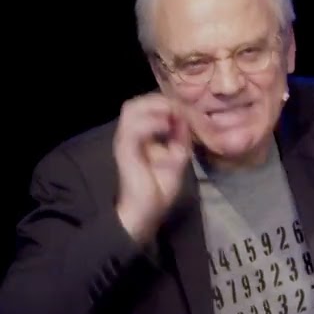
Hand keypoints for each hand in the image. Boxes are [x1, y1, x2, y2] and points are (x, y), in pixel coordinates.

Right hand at [113, 93, 193, 242]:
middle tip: (181, 108)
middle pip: (137, 102)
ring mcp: (125, 140)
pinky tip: (166, 126)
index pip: (147, 106)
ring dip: (155, 106)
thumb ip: (180, 137)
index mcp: (139, 134)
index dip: (168, 102)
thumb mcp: (177, 158)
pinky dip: (151, 122)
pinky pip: (134, 128)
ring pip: (132, 108)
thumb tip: (185, 118)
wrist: (145, 213)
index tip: (189, 109)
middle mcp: (129, 133)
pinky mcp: (125, 150)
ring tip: (173, 113)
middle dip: (161, 100)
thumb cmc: (158, 188)